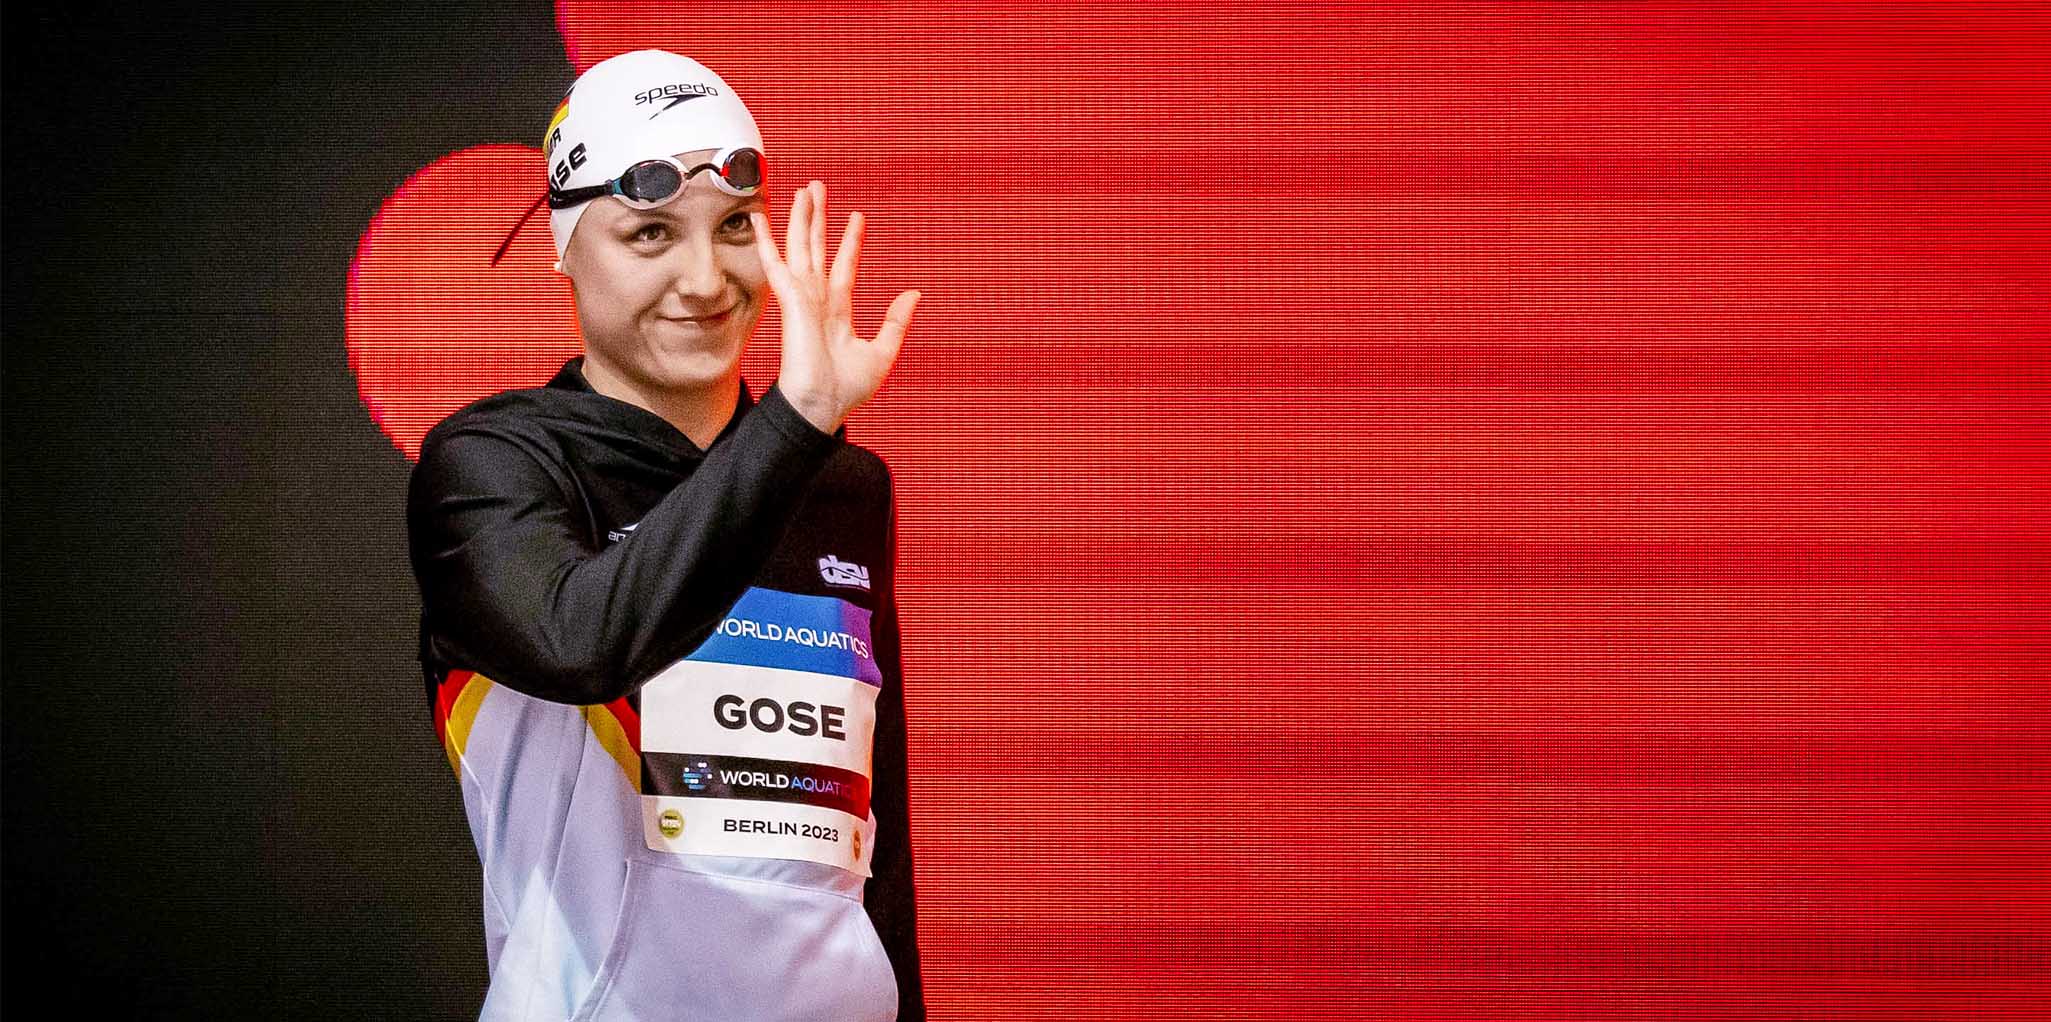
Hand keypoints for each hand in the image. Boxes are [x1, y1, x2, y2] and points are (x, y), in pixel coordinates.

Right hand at [751, 180, 920, 434]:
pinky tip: (759, 218)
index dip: (850, 242)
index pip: (844, 267)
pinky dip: (766, 240)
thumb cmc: (845, 392)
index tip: (857, 217)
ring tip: (802, 190)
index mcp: (837, 313)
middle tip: (817, 188)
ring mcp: (801, 299)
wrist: (820, 408)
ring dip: (799, 219)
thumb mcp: (882, 353)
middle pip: (817, 249)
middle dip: (817, 219)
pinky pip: (775, 263)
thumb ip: (896, 321)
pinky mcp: (789, 301)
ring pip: (799, 248)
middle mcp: (817, 301)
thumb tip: (914, 293)